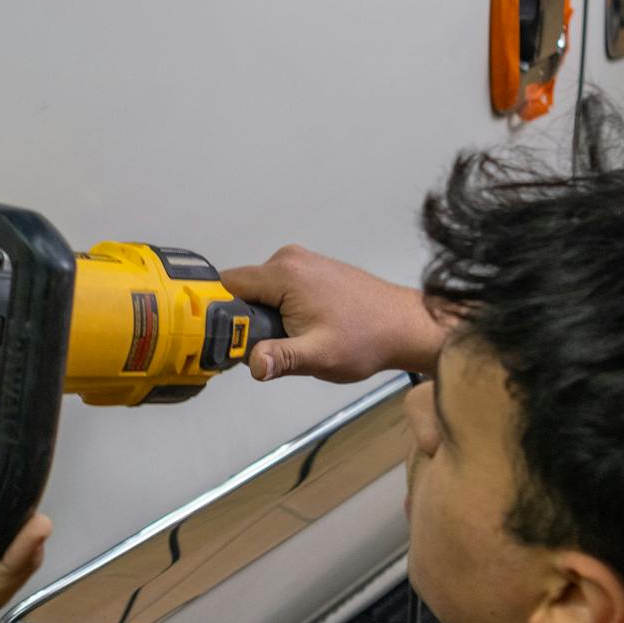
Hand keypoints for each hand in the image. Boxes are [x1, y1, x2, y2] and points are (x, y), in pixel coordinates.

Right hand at [220, 245, 444, 383]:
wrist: (405, 325)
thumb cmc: (367, 339)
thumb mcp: (319, 355)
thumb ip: (281, 358)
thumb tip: (253, 363)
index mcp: (284, 272)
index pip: (226, 285)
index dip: (219, 314)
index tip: (224, 339)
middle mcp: (289, 259)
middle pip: (242, 289)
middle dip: (245, 319)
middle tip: (267, 347)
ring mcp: (302, 262)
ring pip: (260, 290)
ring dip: (264, 317)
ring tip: (291, 340)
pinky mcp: (311, 270)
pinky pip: (278, 287)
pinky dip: (279, 309)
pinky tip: (302, 329)